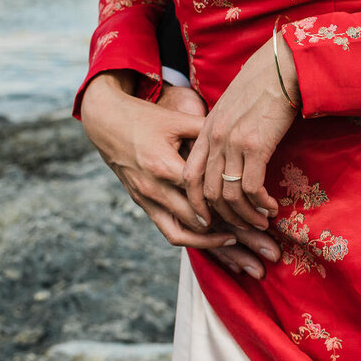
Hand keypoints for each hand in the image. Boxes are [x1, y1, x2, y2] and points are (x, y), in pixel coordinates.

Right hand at [80, 72, 236, 249]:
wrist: (106, 123)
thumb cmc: (146, 118)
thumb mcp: (178, 121)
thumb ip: (209, 132)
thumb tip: (243, 137)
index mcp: (164, 165)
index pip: (201, 193)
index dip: (228, 204)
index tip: (253, 209)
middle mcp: (153, 188)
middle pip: (194, 219)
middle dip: (226, 231)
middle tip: (254, 234)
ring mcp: (146, 200)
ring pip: (179, 234)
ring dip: (208, 242)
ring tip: (235, 242)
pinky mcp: (142, 204)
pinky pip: (167, 230)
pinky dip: (190, 238)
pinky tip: (212, 237)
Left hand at [184, 32, 299, 231]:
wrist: (283, 67)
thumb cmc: (265, 84)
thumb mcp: (234, 107)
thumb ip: (226, 130)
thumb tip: (232, 153)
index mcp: (206, 130)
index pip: (190, 175)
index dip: (196, 203)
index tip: (211, 219)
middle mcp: (214, 139)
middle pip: (207, 192)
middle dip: (224, 218)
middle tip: (243, 228)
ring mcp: (232, 143)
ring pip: (228, 195)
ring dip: (246, 216)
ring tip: (262, 223)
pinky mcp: (255, 146)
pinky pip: (250, 188)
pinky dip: (261, 203)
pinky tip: (272, 207)